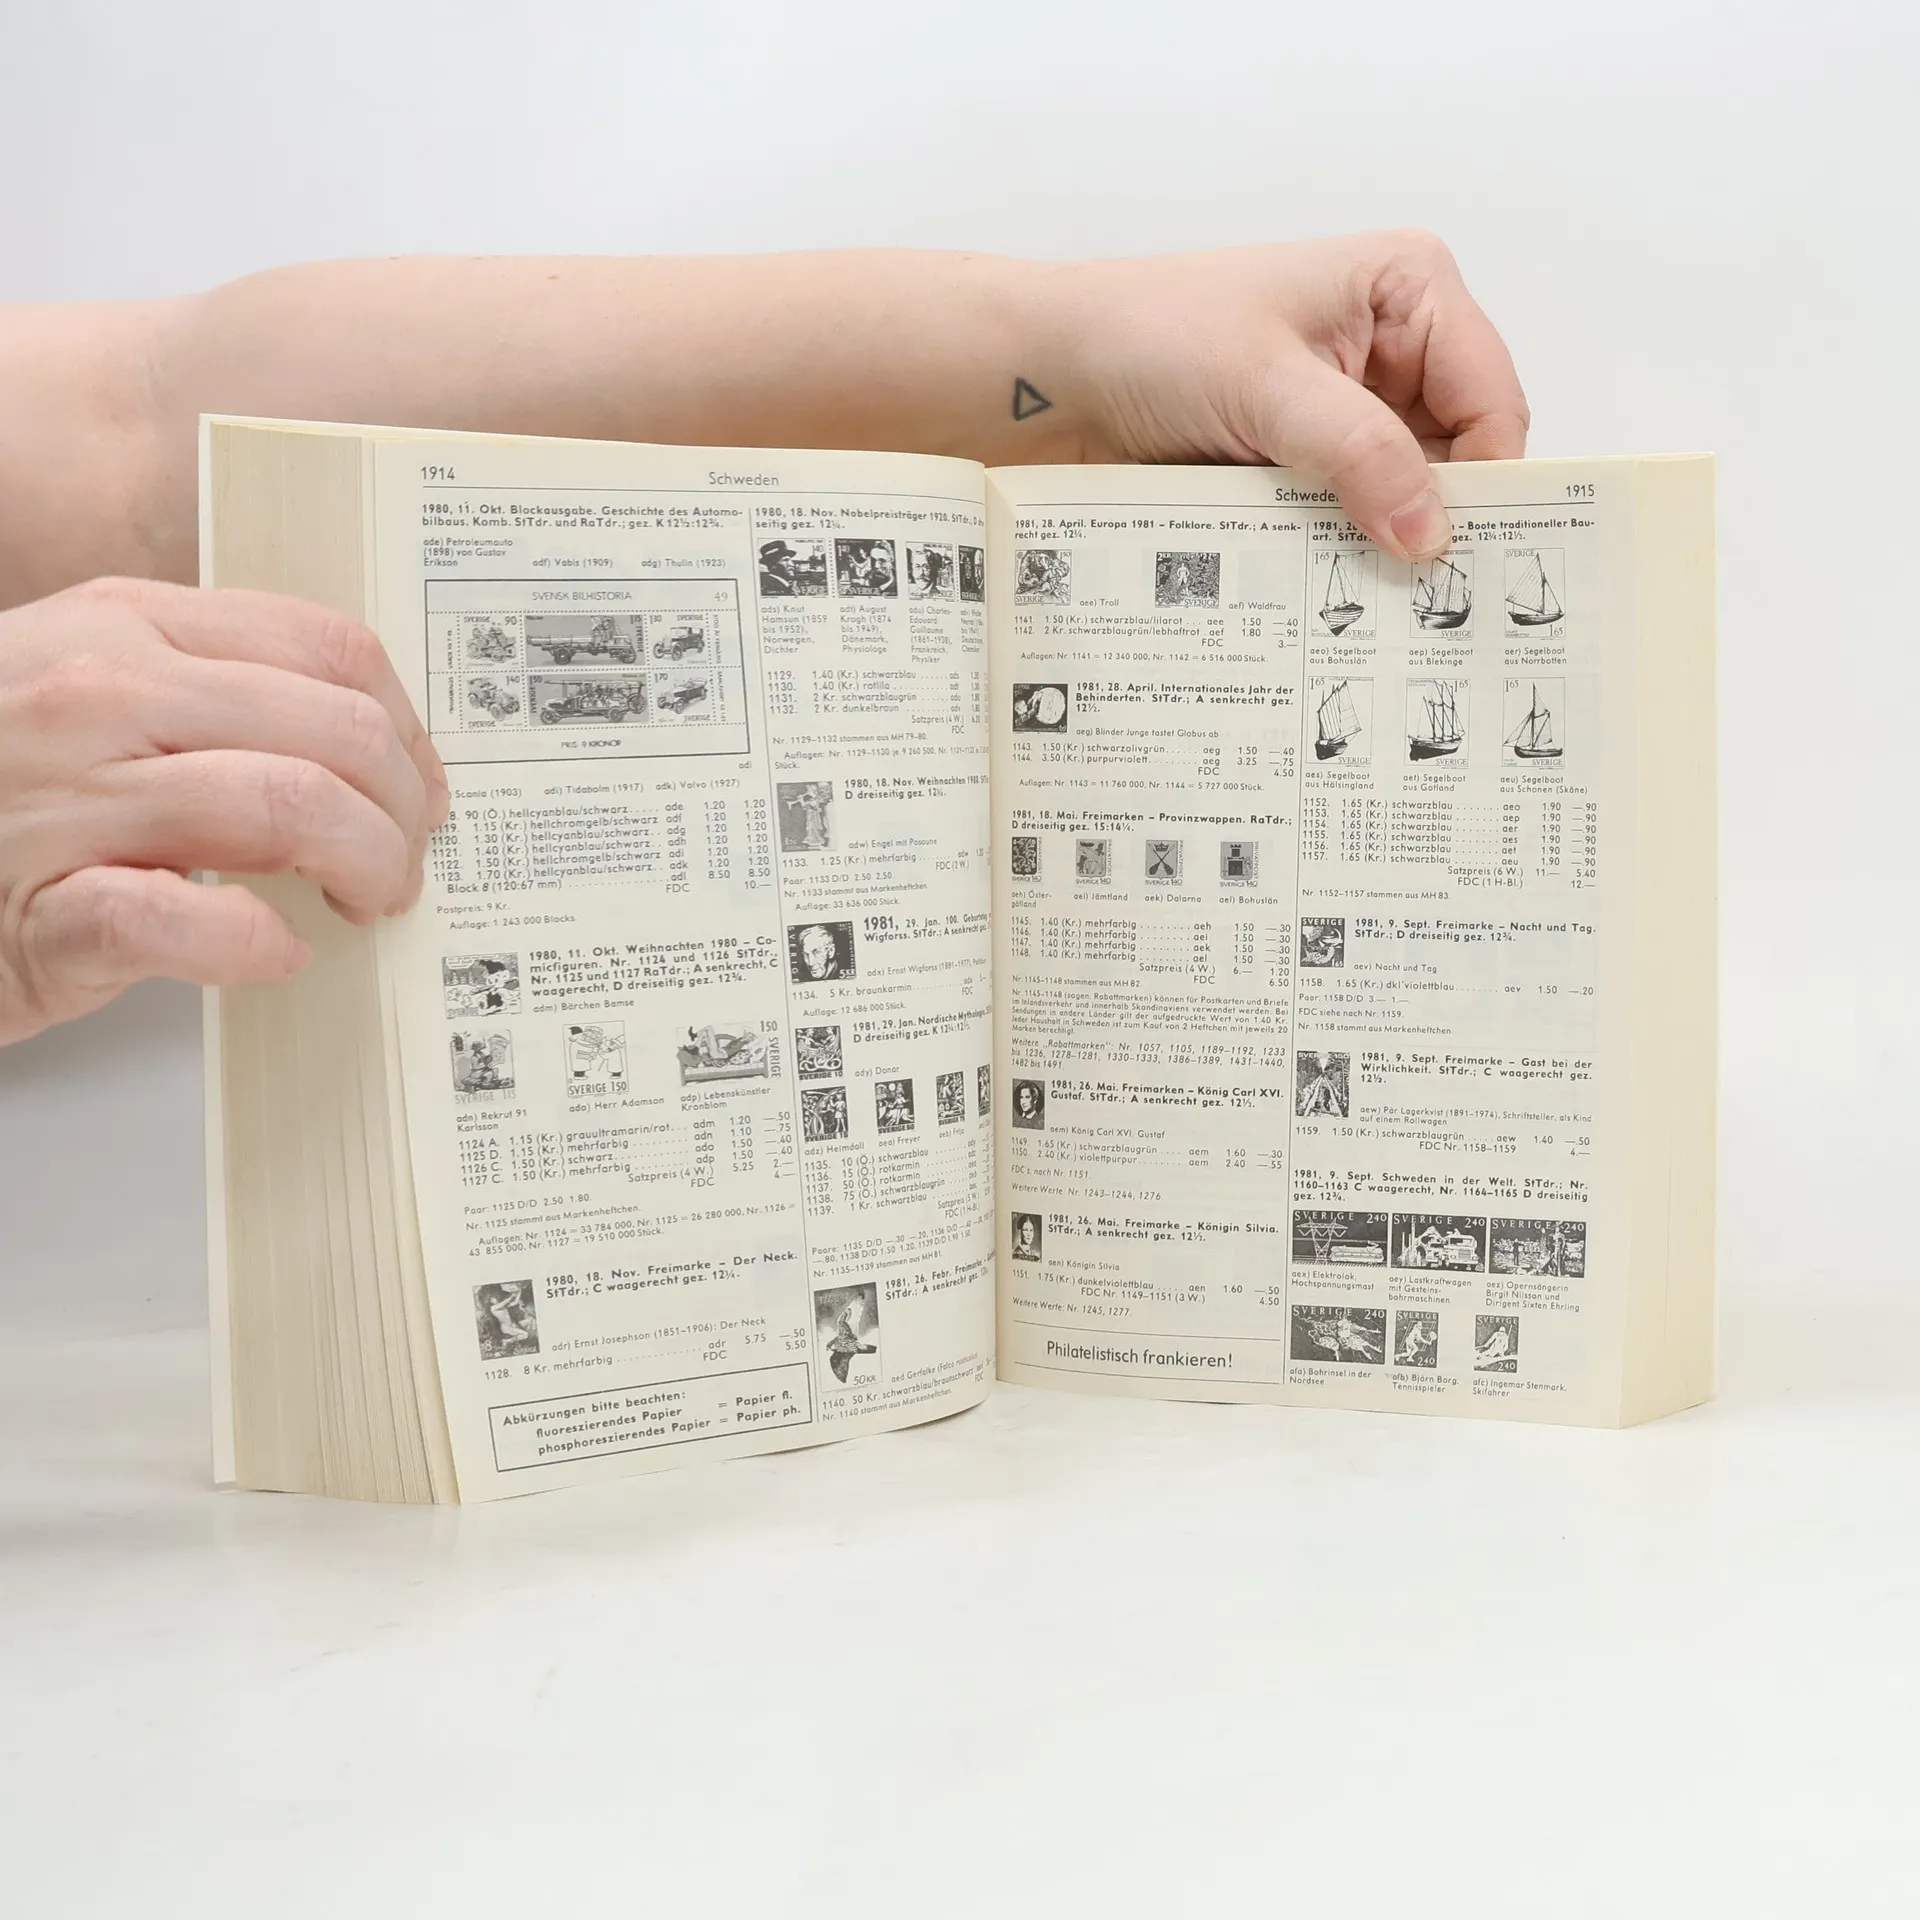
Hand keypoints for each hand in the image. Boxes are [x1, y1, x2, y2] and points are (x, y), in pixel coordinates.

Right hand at [0, 577, 447, 1045]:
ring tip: (359, 904)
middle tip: (400, 864)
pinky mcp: (41, 913)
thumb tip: (364, 743)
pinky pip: (183, 917)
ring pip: (287, 807)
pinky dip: (254, 944)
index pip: (327, 647)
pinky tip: (273, 953)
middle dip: (402, 813)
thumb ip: (212, 693)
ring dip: (363, 869)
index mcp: (126, 626)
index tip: (419, 786)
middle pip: (333, 733)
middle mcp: (98, 695)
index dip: (406, 728)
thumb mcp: (94, 691)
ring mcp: (62, 800)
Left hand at [1052, 231, 1528, 558]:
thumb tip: (1430, 536)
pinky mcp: (1304, 463)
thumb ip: (1360, 456)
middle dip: (1435, 521)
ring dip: (1383, 547)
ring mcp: (1348, 412)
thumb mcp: (1267, 388)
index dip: (1484, 479)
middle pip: (1456, 457)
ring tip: (1371, 607)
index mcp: (1410, 290)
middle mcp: (1392, 349)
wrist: (1051, 378)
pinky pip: (1348, 520)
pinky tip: (1327, 594)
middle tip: (1425, 604)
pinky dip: (1340, 554)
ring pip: (1402, 499)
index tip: (1456, 555)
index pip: (1490, 400)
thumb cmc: (1150, 336)